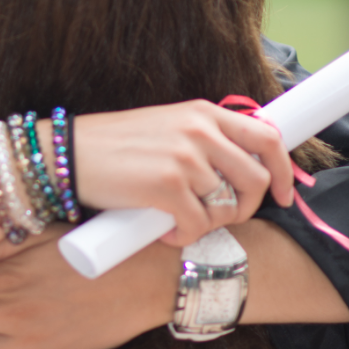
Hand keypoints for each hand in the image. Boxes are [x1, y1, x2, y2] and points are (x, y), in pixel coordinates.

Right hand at [71, 101, 293, 245]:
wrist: (65, 155)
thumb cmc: (110, 147)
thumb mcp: (164, 127)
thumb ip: (199, 141)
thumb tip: (231, 174)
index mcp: (202, 113)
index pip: (265, 137)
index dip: (282, 171)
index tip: (283, 195)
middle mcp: (199, 131)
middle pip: (255, 179)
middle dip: (245, 208)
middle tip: (221, 217)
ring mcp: (185, 158)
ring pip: (225, 207)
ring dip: (206, 223)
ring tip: (178, 220)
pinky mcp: (167, 186)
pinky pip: (197, 225)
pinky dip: (182, 236)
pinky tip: (161, 229)